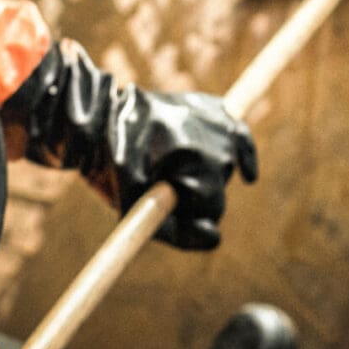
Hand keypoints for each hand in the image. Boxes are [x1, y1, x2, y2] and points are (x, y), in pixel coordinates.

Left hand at [0, 41, 257, 249]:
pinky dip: (246, 155)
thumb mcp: (133, 203)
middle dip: (195, 199)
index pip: (208, 206)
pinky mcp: (213, 110)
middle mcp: (208, 136)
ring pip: (224, 169)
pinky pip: (241, 135)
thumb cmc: (110, 164)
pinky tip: (248, 176)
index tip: (168, 211)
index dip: (187, 217)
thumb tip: (215, 239)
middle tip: (165, 187)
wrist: (100, 117)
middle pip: (217, 190)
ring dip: (205, 176)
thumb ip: (173, 230)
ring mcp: (213, 121)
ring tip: (168, 164)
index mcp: (188, 156)